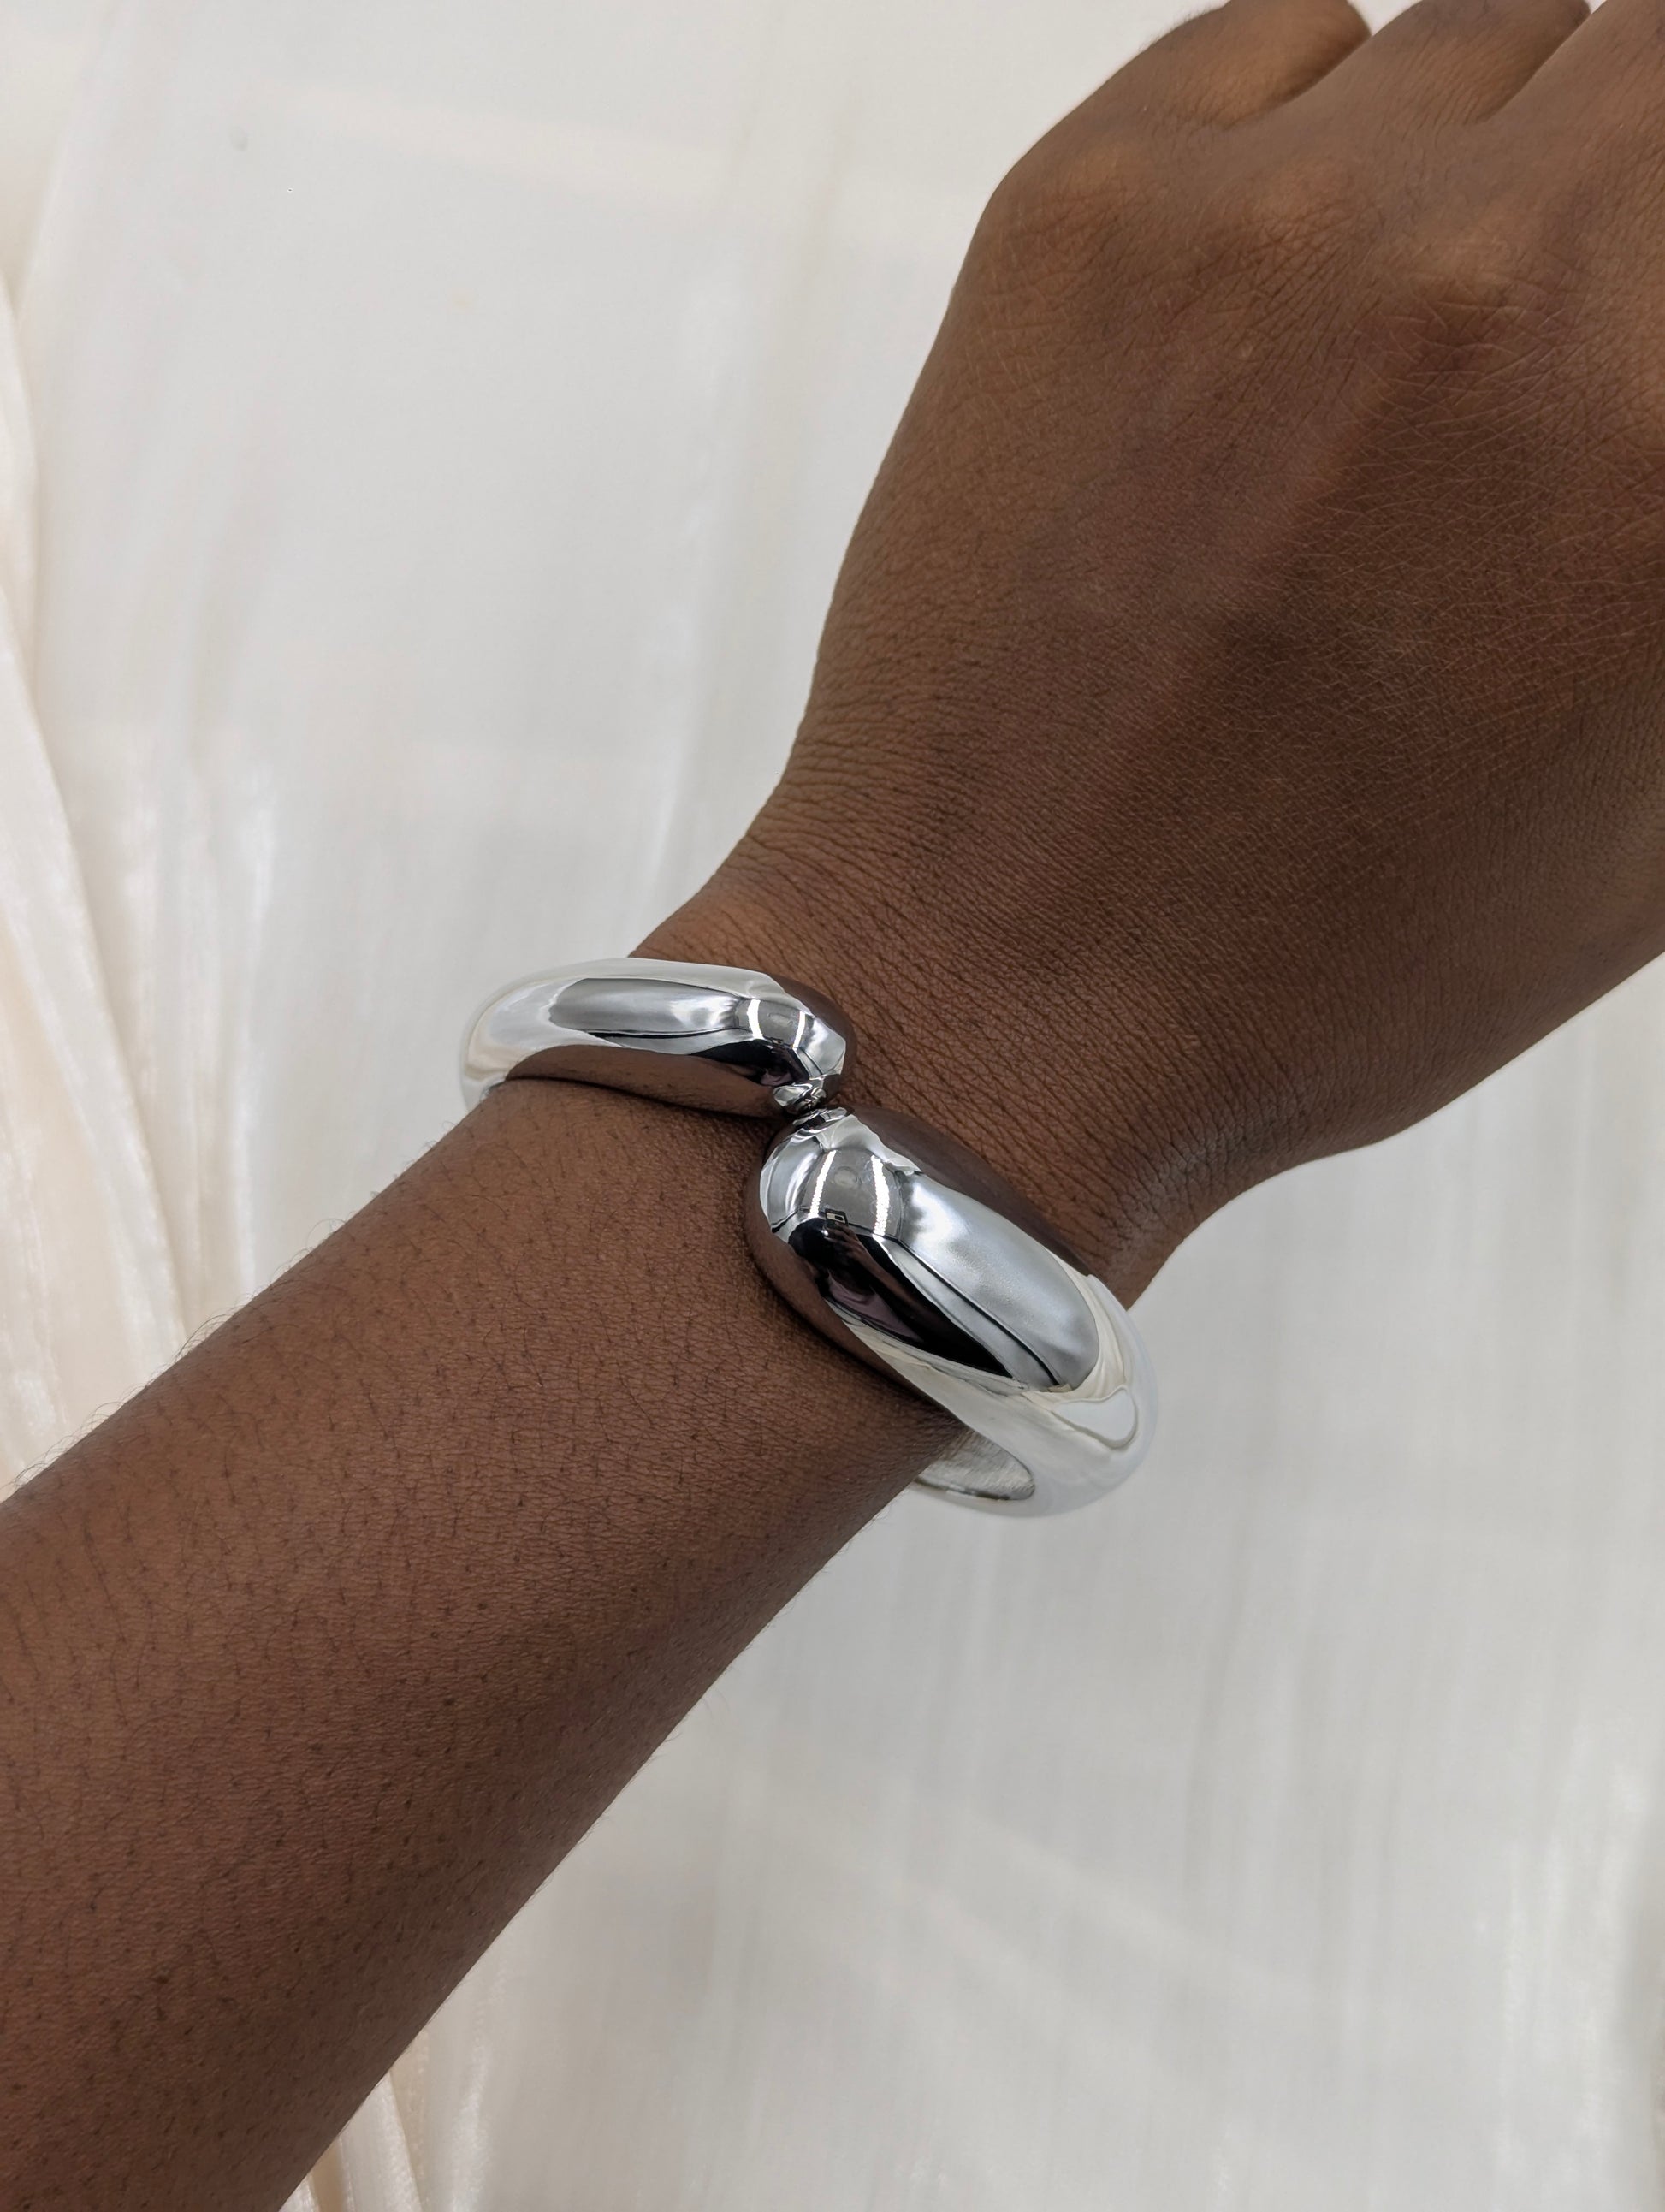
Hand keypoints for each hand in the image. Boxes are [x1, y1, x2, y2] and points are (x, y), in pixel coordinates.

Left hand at [653, 0, 1664, 1292]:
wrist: (1001, 995)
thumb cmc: (1323, 958)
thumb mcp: (1652, 809)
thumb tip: (1657, 387)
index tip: (1626, 347)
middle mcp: (1505, 281)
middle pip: (1645, 71)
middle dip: (1623, 196)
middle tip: (1550, 338)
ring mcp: (1280, 222)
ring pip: (1480, 40)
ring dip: (1480, 168)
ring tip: (1398, 358)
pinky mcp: (1085, 211)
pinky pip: (1283, 46)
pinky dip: (1314, 141)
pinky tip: (1271, 314)